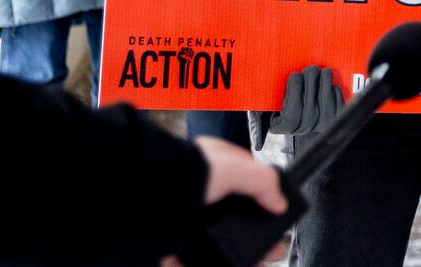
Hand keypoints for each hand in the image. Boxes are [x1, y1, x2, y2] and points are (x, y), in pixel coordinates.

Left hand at [159, 139, 286, 266]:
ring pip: (215, 237)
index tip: (277, 214)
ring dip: (232, 250)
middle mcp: (197, 190)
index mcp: (212, 164)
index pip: (247, 179)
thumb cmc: (180, 175)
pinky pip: (193, 256)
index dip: (265, 198)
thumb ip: (262, 181)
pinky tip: (221, 264)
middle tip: (269, 248)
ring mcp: (184, 217)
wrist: (140, 202)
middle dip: (253, 232)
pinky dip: (205, 262)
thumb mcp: (233, 168)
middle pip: (233, 215)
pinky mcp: (170, 241)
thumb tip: (280, 202)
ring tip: (249, 261)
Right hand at [249, 64, 342, 150]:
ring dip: (325, 86)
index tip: (295, 75)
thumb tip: (258, 145)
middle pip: (310, 110)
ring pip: (326, 107)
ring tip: (322, 72)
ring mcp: (321, 126)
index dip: (294, 92)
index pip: (291, 115)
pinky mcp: (336, 118)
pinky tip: (329, 83)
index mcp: (283, 127)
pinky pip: (338, 106)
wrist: (300, 104)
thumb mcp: (263, 105)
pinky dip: (335, 92)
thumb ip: (258, 115)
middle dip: (311, 85)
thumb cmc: (278, 100)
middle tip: (310, 69)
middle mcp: (303, 130)